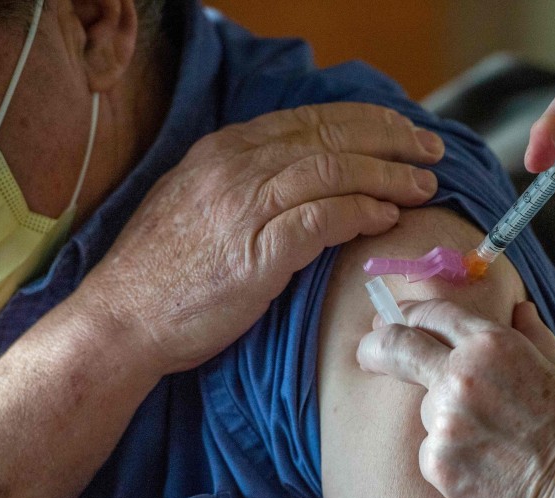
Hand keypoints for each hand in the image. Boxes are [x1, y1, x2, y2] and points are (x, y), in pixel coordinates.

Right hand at [76, 103, 444, 374]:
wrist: (123, 319)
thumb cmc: (168, 272)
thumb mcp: (203, 206)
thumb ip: (251, 184)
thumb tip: (311, 180)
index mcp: (226, 151)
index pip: (312, 120)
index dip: (368, 122)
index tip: (404, 133)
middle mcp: (238, 168)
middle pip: (332, 137)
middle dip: (391, 140)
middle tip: (431, 152)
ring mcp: (245, 207)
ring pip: (335, 171)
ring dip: (388, 177)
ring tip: (423, 187)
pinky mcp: (256, 252)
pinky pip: (322, 218)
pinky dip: (361, 213)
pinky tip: (387, 218)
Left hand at [356, 299, 554, 497]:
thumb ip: (531, 337)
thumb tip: (521, 310)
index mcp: (492, 342)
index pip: (431, 314)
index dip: (408, 315)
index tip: (394, 322)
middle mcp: (460, 375)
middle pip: (396, 348)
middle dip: (375, 347)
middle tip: (367, 353)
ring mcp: (445, 421)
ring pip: (427, 412)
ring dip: (447, 420)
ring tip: (497, 445)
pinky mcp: (439, 465)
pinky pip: (433, 453)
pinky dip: (453, 458)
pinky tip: (491, 470)